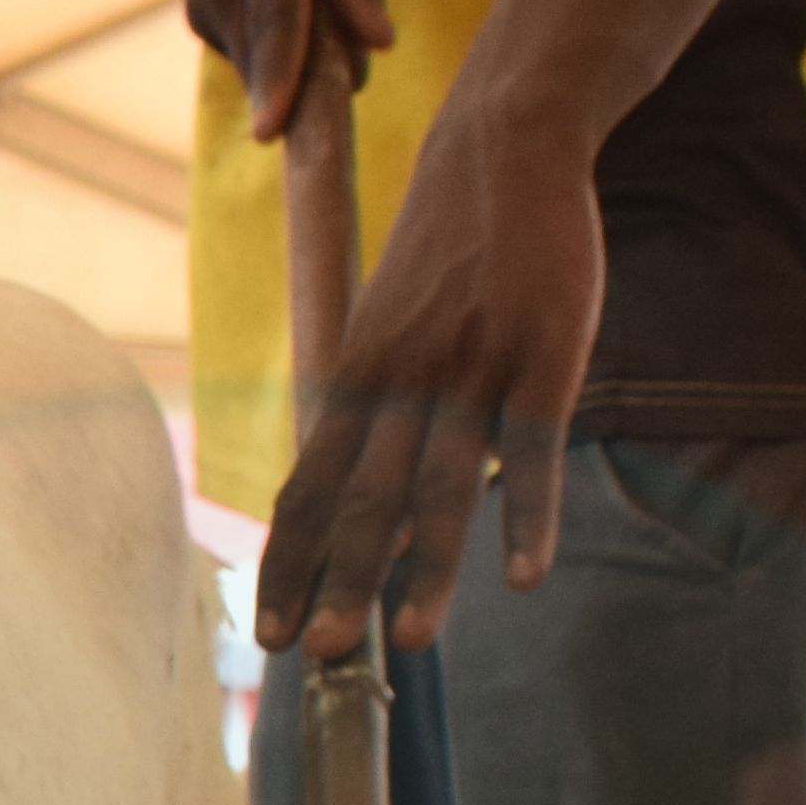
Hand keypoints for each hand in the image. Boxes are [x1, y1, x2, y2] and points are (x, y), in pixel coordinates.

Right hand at [142, 0, 393, 144]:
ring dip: (308, 58)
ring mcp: (202, 2)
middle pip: (273, 56)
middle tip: (358, 64)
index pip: (276, 14)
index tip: (271, 132)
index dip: (279, 75)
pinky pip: (257, 60)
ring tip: (325, 0)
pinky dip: (287, 50)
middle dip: (321, 78)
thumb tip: (379, 41)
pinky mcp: (202, 24)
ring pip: (266, 66)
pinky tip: (296, 3)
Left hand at [250, 94, 608, 657]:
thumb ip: (369, 404)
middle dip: (337, 581)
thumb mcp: (385, 323)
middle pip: (361, 498)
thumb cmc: (446, 251)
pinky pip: (531, 448)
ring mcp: (471, 368)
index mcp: (355, 377)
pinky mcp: (541, 354)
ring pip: (440, 486)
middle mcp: (400, 380)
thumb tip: (350, 487)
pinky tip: (525, 575)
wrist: (501, 148)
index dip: (284, 561)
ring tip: (412, 641)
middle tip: (318, 656)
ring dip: (423, 568)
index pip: (306, 486)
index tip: (264, 631)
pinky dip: (529, 514)